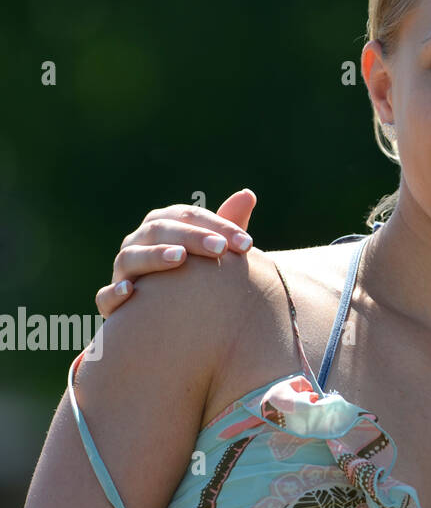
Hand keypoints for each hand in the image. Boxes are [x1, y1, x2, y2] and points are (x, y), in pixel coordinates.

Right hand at [94, 189, 256, 317]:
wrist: (169, 313)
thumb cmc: (197, 274)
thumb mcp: (214, 250)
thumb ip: (228, 226)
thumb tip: (247, 194)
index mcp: (164, 225)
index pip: (190, 216)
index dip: (218, 226)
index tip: (247, 244)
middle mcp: (139, 242)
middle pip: (160, 230)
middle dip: (192, 237)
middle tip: (221, 249)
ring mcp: (122, 270)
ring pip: (130, 257)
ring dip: (154, 255)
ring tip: (179, 258)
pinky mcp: (111, 301)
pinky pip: (105, 295)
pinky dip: (114, 292)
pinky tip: (131, 291)